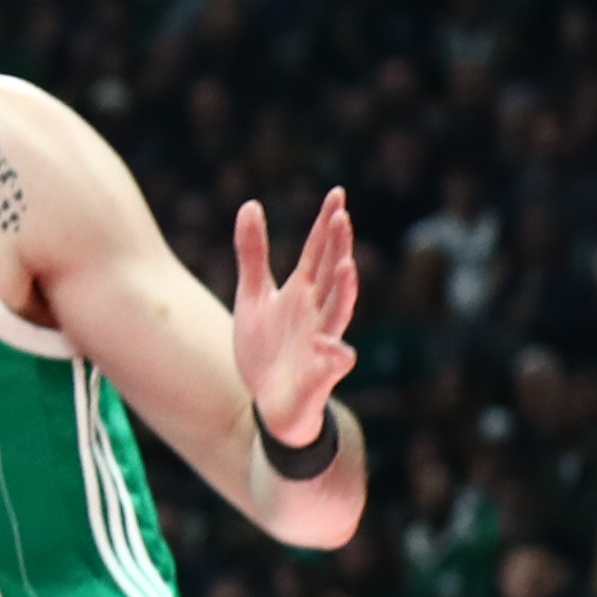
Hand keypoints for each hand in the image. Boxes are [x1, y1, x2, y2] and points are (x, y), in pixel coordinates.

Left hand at [230, 187, 361, 449]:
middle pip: (331, 275)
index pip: (318, 252)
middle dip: (337, 247)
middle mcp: (317, 312)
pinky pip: (334, 363)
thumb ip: (253, 253)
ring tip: (346, 266)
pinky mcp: (320, 374)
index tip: (337, 193)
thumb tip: (251, 204)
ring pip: (338, 313)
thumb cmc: (267, 348)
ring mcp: (321, 342)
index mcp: (301, 292)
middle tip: (342, 216)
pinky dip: (335, 353)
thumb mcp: (253, 296)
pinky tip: (330, 343)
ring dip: (344, 291)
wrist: (270, 403)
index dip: (327, 224)